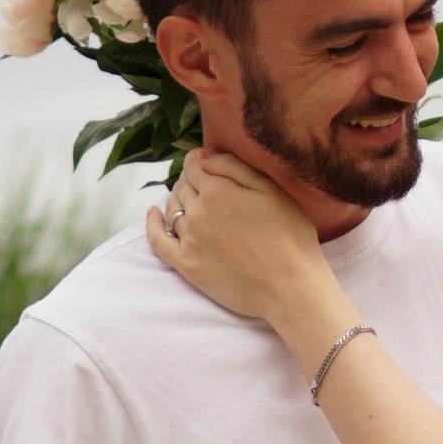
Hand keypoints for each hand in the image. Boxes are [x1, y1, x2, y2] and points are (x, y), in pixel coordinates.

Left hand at [144, 152, 327, 327]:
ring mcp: (190, 240)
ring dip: (178, 199)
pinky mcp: (187, 266)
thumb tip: (203, 155)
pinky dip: (152, 225)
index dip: (200, 161)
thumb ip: (234, 168)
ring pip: (172, 208)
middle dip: (191, 180)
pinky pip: (158, 241)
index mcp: (218, 191)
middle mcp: (198, 213)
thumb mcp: (271, 191)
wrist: (290, 288)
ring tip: (190, 199)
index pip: (195, 165)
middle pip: (182, 186)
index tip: (206, 164)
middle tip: (205, 185)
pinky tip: (153, 215)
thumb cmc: (290, 238)